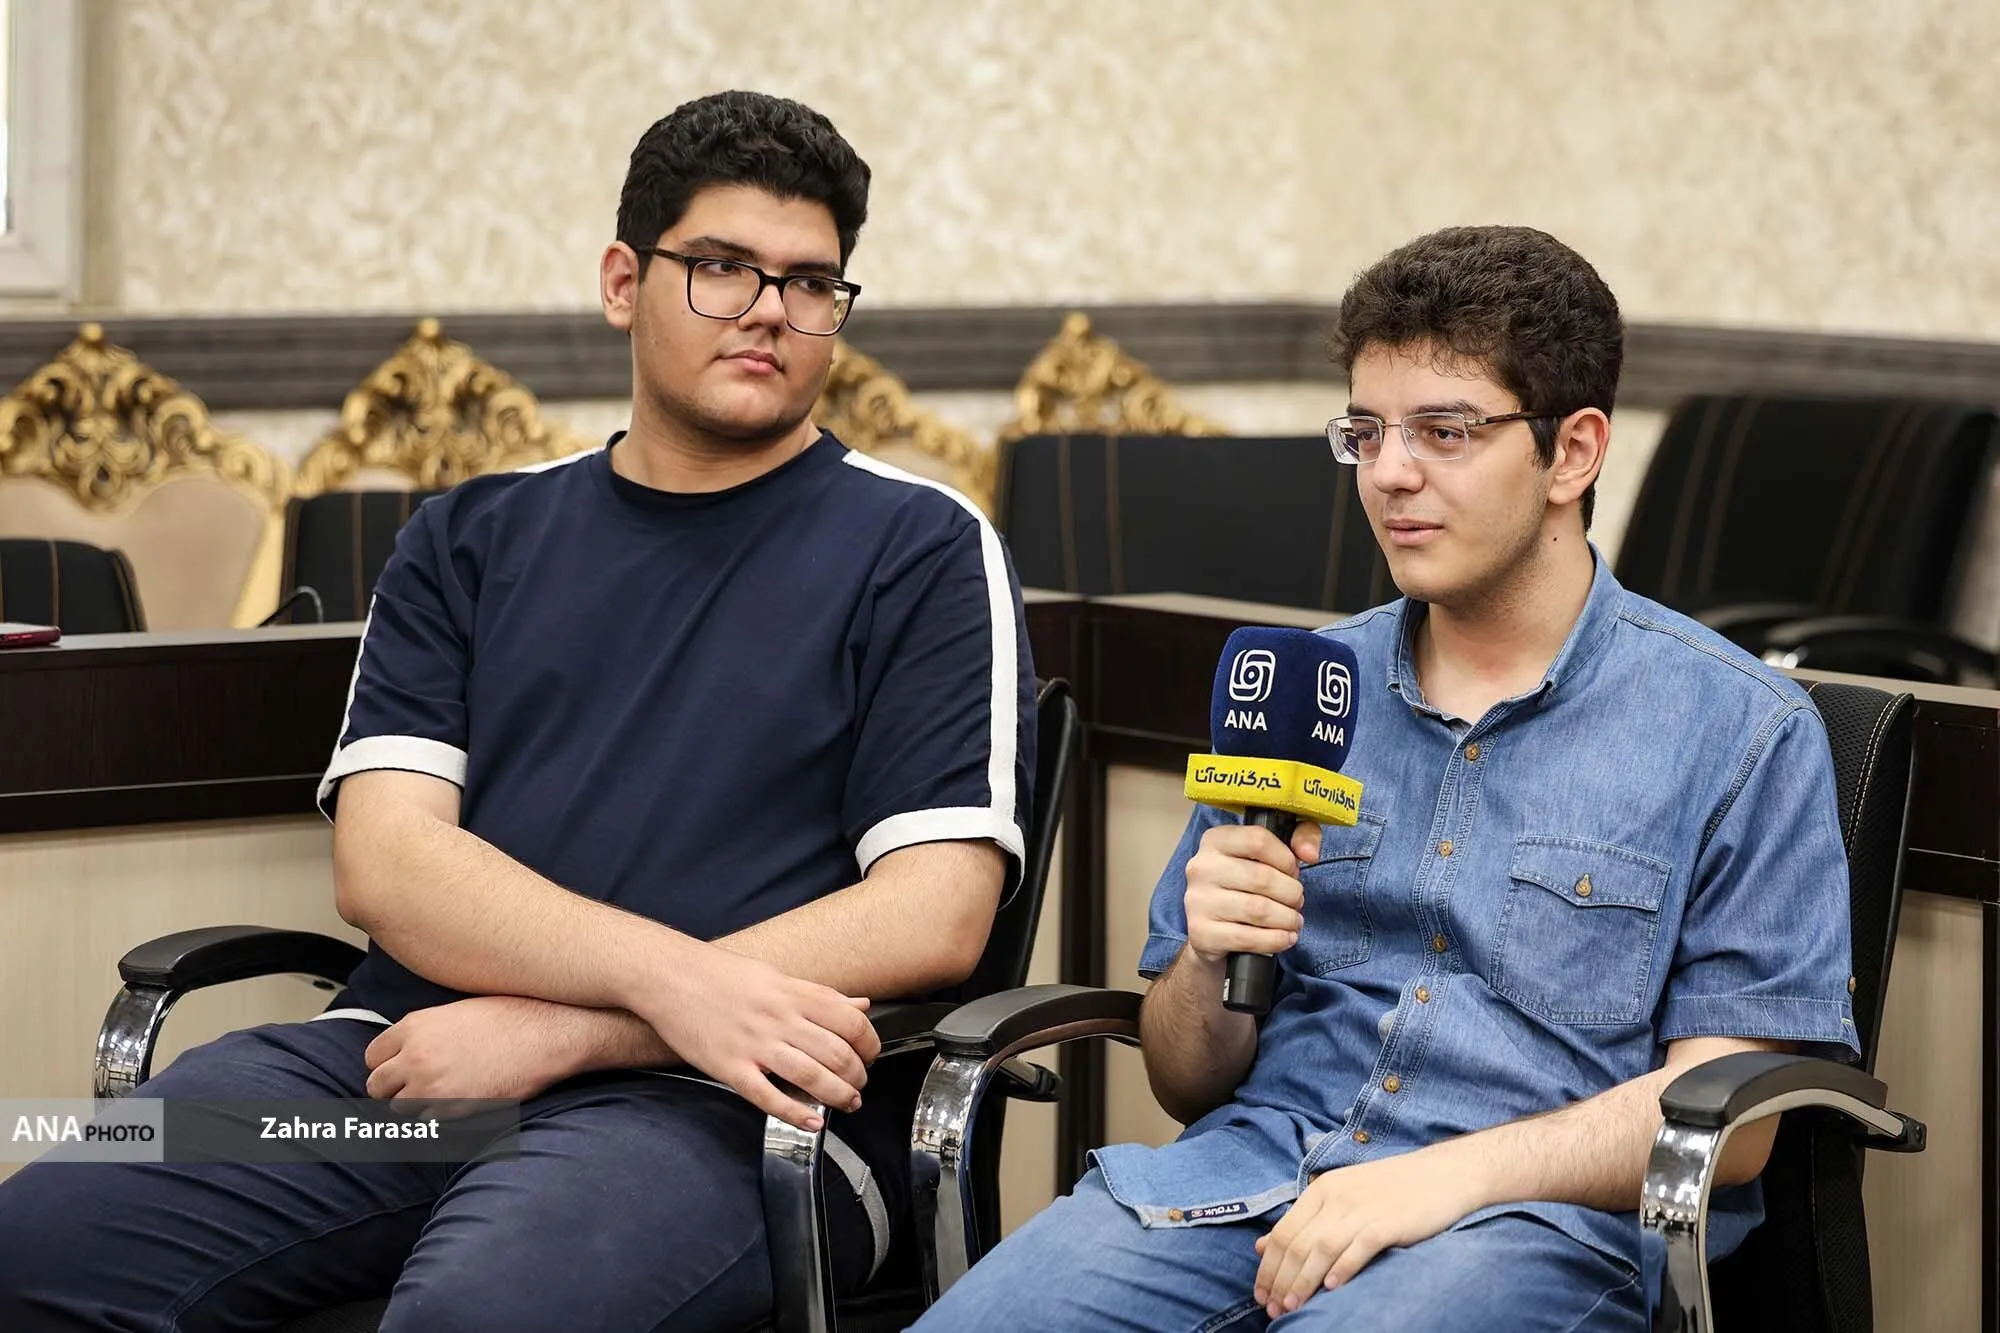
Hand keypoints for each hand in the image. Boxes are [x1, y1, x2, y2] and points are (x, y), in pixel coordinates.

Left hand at [364, 995, 578, 1110]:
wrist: (546, 1034)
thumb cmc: (511, 1016)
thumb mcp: (457, 1012)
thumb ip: (424, 1031)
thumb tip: (407, 1050)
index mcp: (414, 1027)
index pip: (372, 1056)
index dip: (387, 1063)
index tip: (398, 1066)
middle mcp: (416, 1058)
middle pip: (377, 1087)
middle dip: (392, 1088)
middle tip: (412, 1085)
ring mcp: (433, 1088)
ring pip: (400, 1110)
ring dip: (415, 1105)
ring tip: (441, 1092)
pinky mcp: (454, 1111)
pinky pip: (429, 1123)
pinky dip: (438, 1116)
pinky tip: (458, 1099)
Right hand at [629, 943, 881, 1132]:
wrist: (668, 976)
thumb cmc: (720, 975)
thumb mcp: (776, 976)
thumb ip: (820, 995)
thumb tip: (861, 1004)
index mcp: (794, 993)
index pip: (851, 1021)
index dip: (870, 1044)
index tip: (870, 1055)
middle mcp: (779, 1018)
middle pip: (837, 1054)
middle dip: (858, 1077)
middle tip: (860, 1085)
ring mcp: (755, 1044)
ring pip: (812, 1077)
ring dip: (838, 1096)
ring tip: (846, 1102)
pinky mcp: (730, 1068)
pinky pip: (769, 1097)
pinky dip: (796, 1114)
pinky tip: (812, 1122)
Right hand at [1182, 821, 1321, 965]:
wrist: (1211, 929)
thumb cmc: (1246, 886)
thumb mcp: (1270, 852)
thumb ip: (1301, 836)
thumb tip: (1310, 853)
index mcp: (1215, 840)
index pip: (1258, 840)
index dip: (1286, 859)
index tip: (1293, 873)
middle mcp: (1201, 867)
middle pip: (1262, 878)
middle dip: (1292, 893)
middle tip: (1297, 901)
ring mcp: (1198, 901)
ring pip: (1258, 910)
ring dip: (1287, 918)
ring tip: (1293, 920)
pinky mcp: (1202, 933)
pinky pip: (1249, 938)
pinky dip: (1276, 940)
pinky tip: (1285, 937)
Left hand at [1252, 1148, 1481, 1316]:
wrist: (1444, 1175)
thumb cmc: (1391, 1190)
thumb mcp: (1341, 1197)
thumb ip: (1304, 1221)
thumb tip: (1261, 1245)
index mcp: (1321, 1190)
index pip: (1282, 1232)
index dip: (1267, 1267)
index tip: (1261, 1295)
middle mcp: (1337, 1197)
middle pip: (1297, 1243)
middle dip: (1280, 1281)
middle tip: (1273, 1309)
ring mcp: (1363, 1209)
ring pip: (1321, 1248)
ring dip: (1303, 1281)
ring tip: (1293, 1306)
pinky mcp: (1389, 1222)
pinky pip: (1359, 1247)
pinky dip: (1343, 1268)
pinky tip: (1331, 1288)